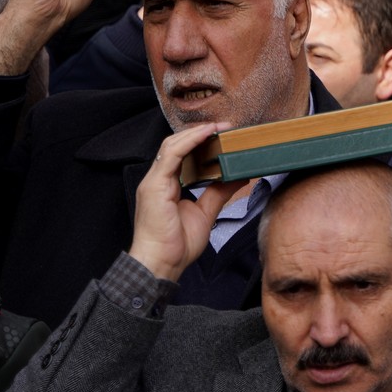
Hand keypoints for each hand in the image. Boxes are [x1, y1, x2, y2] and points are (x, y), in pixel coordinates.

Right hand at [129, 124, 249, 281]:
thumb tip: (238, 177)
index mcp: (167, 186)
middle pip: (176, 145)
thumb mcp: (205, 213)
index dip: (200, 141)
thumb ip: (218, 192)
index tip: (225, 134)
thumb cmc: (176, 245)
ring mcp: (154, 182)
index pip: (181, 153)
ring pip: (172, 145)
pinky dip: (190, 141)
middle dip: (200, 133)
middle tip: (226, 127)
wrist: (161, 264)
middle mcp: (158, 180)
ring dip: (197, 133)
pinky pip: (171, 155)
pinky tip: (206, 134)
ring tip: (219, 127)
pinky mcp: (154, 186)